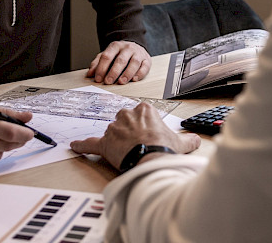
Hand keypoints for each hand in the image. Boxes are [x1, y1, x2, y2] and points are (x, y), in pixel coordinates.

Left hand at [70, 103, 200, 169]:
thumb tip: (196, 140)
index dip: (145, 127)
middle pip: (125, 121)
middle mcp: (127, 115)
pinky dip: (82, 145)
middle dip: (130, 132)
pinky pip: (91, 143)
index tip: (149, 135)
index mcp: (144, 110)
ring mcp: (114, 128)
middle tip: (139, 145)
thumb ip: (188, 139)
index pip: (141, 114)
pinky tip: (75, 145)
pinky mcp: (105, 143)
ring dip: (117, 142)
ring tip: (128, 154)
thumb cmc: (164, 149)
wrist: (152, 161)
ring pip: (112, 133)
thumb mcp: (181, 142)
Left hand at [86, 40, 150, 84]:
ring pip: (134, 63)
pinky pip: (145, 66)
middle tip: (108, 81)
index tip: (98, 79)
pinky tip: (134, 79)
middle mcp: (128, 48)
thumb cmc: (119, 54)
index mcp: (115, 46)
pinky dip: (140, 73)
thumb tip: (90, 74)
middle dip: (114, 72)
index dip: (102, 68)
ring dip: (127, 73)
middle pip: (121, 60)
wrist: (134, 47)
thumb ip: (97, 63)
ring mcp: (138, 53)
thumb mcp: (107, 55)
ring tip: (121, 82)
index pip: (107, 56)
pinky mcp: (147, 59)